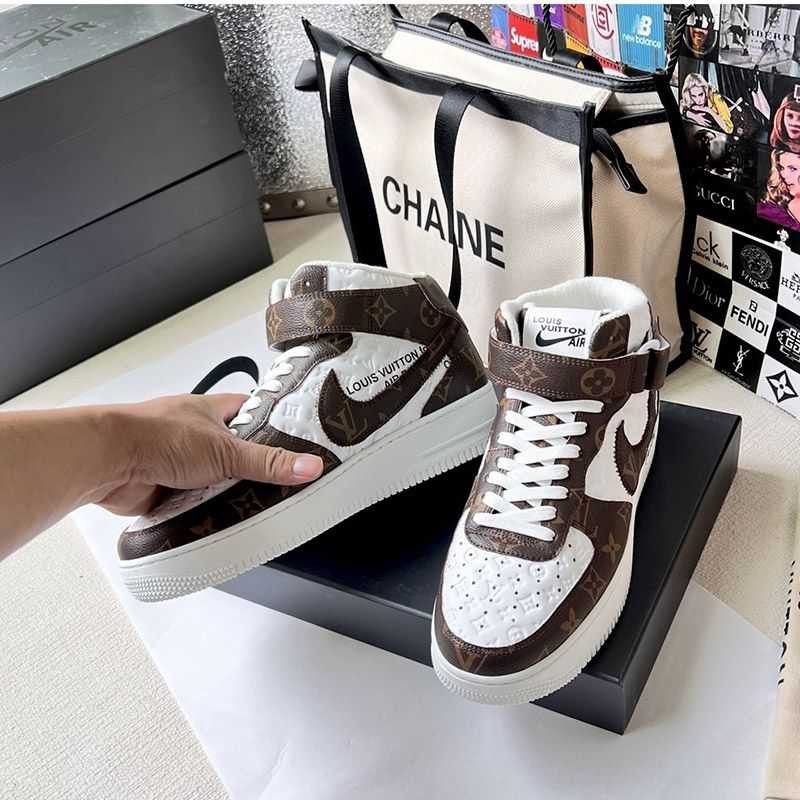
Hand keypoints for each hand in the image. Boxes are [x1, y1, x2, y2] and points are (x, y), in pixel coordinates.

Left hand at [95, 393, 323, 516]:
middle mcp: (197, 434)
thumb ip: (268, 461)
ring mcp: (181, 462)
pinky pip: (196, 504)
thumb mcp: (226, 450)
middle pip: (237, 453)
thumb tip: (308, 465)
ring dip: (226, 493)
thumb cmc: (155, 436)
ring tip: (254, 506)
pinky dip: (205, 513)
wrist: (108, 461)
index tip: (299, 440)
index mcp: (212, 411)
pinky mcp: (168, 489)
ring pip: (217, 481)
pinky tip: (220, 520)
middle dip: (252, 470)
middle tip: (280, 484)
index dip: (275, 424)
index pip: (253, 412)